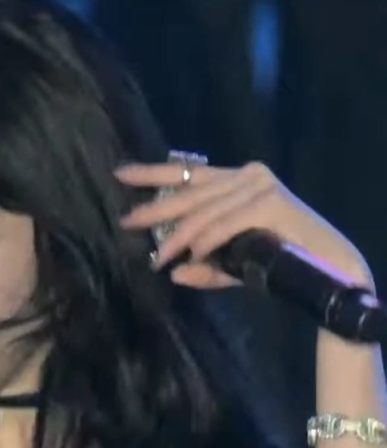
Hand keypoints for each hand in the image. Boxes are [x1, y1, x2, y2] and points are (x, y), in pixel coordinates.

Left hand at [116, 160, 372, 291]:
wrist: (325, 267)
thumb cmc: (280, 262)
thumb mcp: (232, 265)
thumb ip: (204, 267)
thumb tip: (172, 273)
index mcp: (236, 181)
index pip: (188, 173)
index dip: (152, 173)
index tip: (121, 174)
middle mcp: (247, 175)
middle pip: (190, 191)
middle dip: (156, 207)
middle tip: (128, 220)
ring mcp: (259, 186)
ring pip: (204, 211)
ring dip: (179, 236)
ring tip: (160, 256)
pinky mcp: (269, 202)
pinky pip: (225, 223)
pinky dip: (207, 240)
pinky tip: (191, 255)